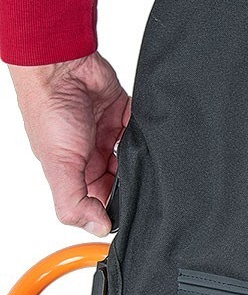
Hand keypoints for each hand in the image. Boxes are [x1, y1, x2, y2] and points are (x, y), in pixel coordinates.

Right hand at [8, 52, 130, 236]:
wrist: (60, 67)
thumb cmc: (50, 110)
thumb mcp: (59, 165)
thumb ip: (74, 200)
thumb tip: (97, 227)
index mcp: (74, 171)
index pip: (100, 200)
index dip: (115, 207)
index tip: (133, 209)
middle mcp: (91, 155)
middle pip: (121, 180)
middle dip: (133, 182)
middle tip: (146, 182)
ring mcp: (108, 135)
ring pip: (134, 157)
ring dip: (142, 159)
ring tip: (147, 158)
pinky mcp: (124, 115)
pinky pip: (142, 131)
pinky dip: (147, 135)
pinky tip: (151, 138)